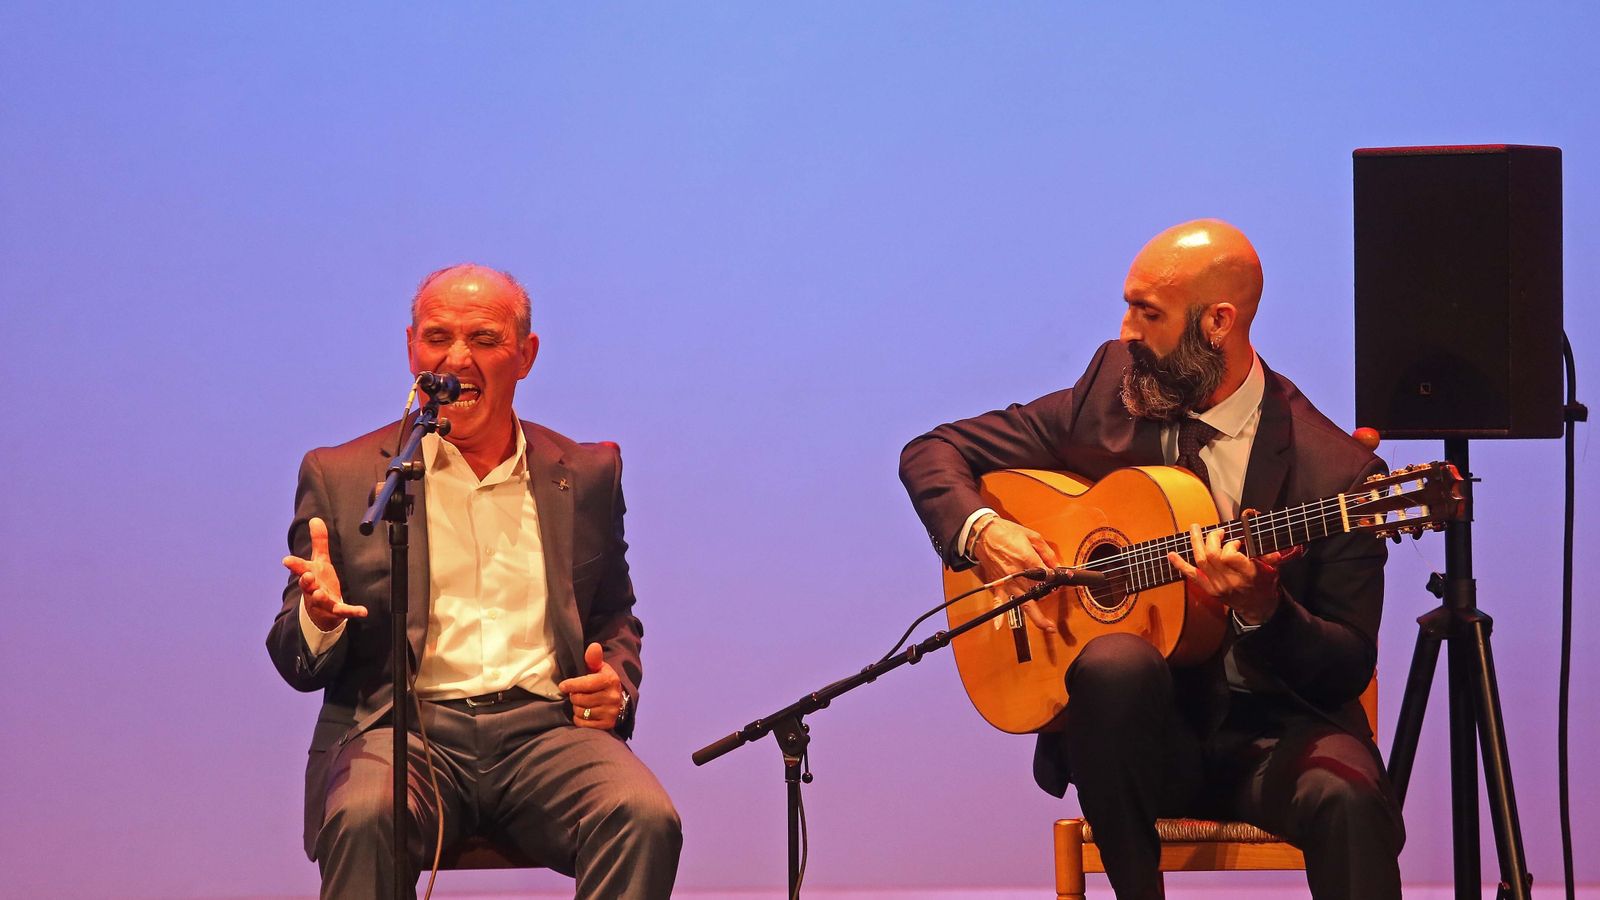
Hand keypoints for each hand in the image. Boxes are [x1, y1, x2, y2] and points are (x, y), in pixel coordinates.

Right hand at [282, 517, 365, 631]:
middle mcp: (313, 589)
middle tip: (307, 576)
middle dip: (306, 580)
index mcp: (310, 575)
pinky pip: (344, 611)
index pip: (300, 568)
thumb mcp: (319, 561)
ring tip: (320, 594)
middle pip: (307, 585)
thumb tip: (315, 519)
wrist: (321, 611)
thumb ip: (319, 542)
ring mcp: (323, 601)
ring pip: (320, 600)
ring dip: (320, 597)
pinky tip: (363, 611)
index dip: (294, 564)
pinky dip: (352, 611)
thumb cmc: (319, 582)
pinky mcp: (336, 611)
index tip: (286, 560)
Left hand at [557, 643, 624, 730]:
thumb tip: (594, 646)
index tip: (563, 686)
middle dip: (574, 696)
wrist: (618, 701)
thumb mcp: (599, 668)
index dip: (571, 685)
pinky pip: (582, 723)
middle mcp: (612, 697)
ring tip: (582, 703)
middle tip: (578, 694)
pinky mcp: (607, 725)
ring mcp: (611, 712)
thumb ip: (593, 658)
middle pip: (579, 699)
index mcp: (610, 680)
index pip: (585, 684)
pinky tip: (584, 713)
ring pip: (580, 712)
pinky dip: (579, 719)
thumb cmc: (603, 681)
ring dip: (576, 708)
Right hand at [973, 516, 1061, 633]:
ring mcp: (1009, 582)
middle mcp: (1019, 574)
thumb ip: (1046, 552)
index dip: (1058, 578)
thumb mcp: (1032, 536)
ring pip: (1025, 602)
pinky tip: (998, 626)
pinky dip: (998, 614)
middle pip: (1040, 591)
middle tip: (1058, 598)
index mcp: (1028, 559)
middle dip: (1050, 595)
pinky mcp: (999, 584)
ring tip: (1047, 626)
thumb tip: (1056, 564)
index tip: (1063, 579)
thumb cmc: (1006, 532)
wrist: (983, 533)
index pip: (1049, 575)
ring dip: (1036, 616)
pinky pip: (999, 601)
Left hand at [1165, 523, 1299, 624]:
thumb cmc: (1264, 586)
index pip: (1229, 555)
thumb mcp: (1272, 570)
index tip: (1236, 541)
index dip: (1230, 544)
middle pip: (1212, 555)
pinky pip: (1191, 575)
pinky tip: (1171, 554)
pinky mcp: (1208, 589)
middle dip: (1212, 538)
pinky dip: (1179, 564)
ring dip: (1196, 542)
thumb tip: (1268, 542)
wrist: (1257, 608)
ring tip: (1194, 528)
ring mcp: (1216, 585)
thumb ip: (1268, 555)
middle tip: (1218, 532)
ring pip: (1200, 560)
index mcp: (1246, 574)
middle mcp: (1229, 580)